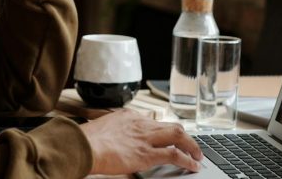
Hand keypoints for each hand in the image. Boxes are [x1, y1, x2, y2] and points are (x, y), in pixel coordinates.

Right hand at [79, 109, 202, 174]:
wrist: (83, 146)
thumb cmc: (86, 141)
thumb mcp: (101, 129)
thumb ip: (113, 132)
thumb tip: (113, 142)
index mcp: (128, 116)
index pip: (153, 122)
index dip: (163, 132)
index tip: (167, 138)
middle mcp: (140, 123)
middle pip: (171, 126)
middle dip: (184, 136)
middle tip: (191, 145)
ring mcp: (145, 138)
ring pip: (178, 136)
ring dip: (191, 146)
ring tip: (197, 155)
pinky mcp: (147, 154)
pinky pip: (174, 155)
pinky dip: (187, 160)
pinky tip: (193, 166)